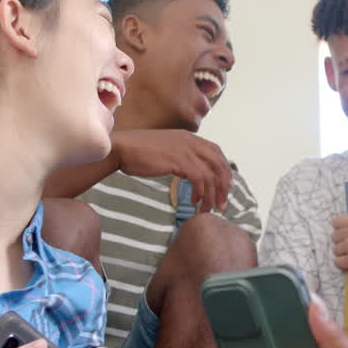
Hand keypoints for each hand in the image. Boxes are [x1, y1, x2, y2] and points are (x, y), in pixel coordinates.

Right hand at [111, 129, 232, 212]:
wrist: (121, 148)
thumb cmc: (138, 152)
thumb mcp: (165, 150)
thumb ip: (180, 156)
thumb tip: (189, 171)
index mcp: (189, 137)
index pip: (216, 152)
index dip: (224, 169)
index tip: (226, 186)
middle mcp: (190, 141)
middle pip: (218, 163)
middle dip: (223, 185)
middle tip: (222, 204)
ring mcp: (185, 150)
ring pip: (211, 174)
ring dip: (212, 194)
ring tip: (207, 209)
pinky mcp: (179, 161)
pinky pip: (200, 179)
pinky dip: (200, 193)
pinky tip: (193, 202)